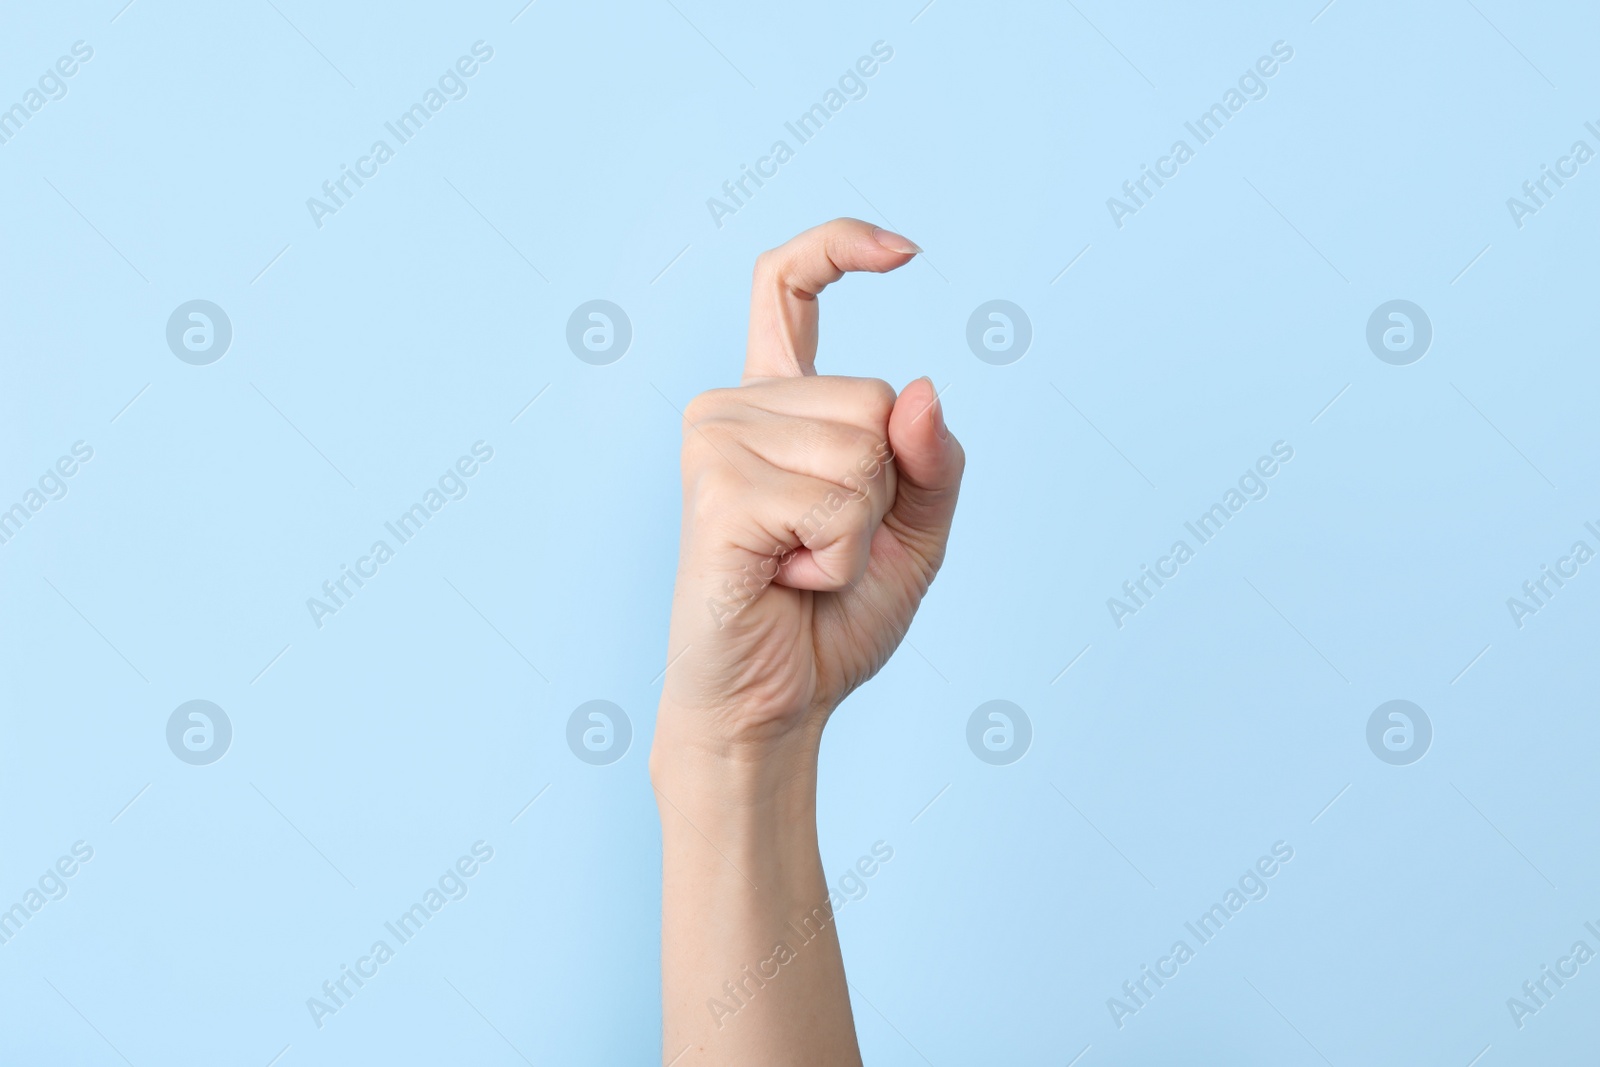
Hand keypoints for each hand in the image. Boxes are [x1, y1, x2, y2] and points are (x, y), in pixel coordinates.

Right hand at [655, 218, 964, 756]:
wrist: (772, 703)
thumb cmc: (830, 619)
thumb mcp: (914, 531)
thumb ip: (932, 461)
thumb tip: (920, 391)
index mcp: (775, 405)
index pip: (788, 287)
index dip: (841, 247)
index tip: (906, 251)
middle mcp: (734, 407)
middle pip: (873, 398)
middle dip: (882, 490)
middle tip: (824, 547)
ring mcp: (715, 441)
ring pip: (862, 449)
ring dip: (859, 531)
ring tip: (803, 565)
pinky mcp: (716, 491)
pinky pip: (836, 502)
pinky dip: (838, 559)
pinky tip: (786, 580)